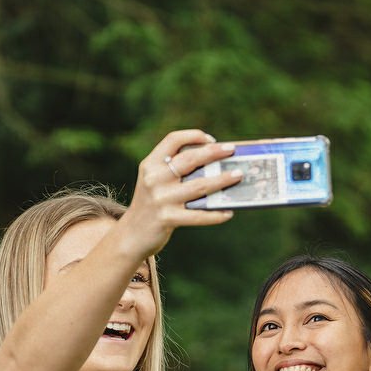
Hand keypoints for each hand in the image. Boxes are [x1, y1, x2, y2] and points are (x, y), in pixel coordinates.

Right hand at [116, 129, 241, 259]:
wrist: (132, 234)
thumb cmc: (152, 204)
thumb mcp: (155, 181)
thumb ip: (175, 171)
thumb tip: (215, 164)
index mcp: (151, 164)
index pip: (173, 140)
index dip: (193, 136)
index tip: (212, 140)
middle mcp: (154, 178)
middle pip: (189, 159)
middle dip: (213, 152)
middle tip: (232, 150)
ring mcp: (161, 199)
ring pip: (199, 186)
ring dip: (222, 180)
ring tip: (238, 176)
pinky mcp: (167, 218)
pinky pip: (198, 215)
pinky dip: (216, 214)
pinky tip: (229, 212)